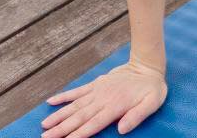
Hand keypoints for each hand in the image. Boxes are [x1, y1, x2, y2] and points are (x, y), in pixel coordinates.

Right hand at [42, 61, 166, 137]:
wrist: (147, 66)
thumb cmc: (152, 89)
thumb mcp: (151, 104)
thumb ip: (136, 117)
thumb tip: (121, 130)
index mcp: (115, 106)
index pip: (92, 124)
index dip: (77, 134)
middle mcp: (102, 98)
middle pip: (78, 117)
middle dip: (61, 128)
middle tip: (45, 136)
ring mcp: (97, 90)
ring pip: (74, 105)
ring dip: (59, 115)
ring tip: (44, 125)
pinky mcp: (96, 84)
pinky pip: (77, 91)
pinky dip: (64, 96)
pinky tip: (51, 101)